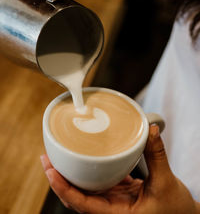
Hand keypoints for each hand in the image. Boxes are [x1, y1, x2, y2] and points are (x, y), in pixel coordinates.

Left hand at [41, 125, 197, 213]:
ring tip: (60, 156)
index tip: (51, 170)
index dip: (63, 188)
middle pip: (76, 196)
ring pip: (85, 189)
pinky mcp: (119, 195)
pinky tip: (85, 159)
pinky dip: (90, 172)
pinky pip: (99, 184)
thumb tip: (150, 130)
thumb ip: (156, 155)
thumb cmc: (176, 211)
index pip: (81, 204)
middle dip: (60, 178)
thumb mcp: (166, 183)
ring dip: (72, 174)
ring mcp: (113, 202)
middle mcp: (110, 210)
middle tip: (47, 157)